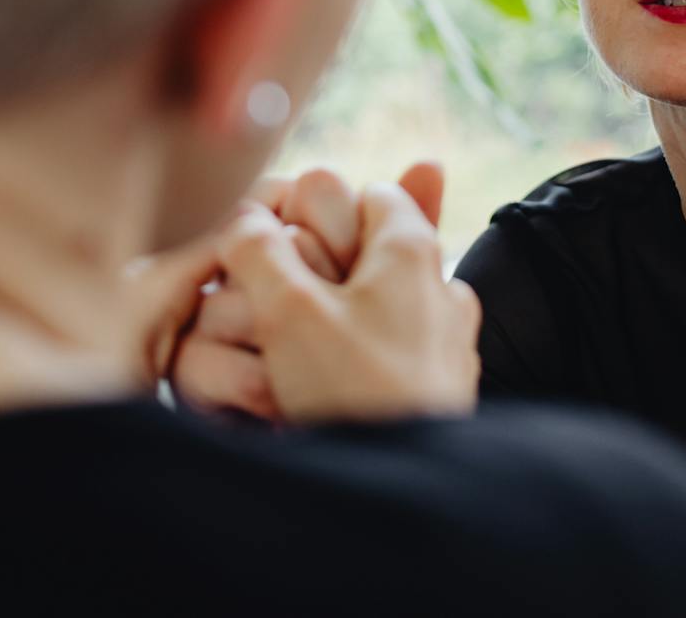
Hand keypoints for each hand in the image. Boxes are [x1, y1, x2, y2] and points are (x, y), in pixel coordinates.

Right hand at [215, 175, 479, 422]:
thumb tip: (241, 218)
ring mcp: (444, 338)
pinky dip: (350, 365)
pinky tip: (321, 394)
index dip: (312, 212)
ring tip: (294, 362)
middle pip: (364, 250)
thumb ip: (256, 248)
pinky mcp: (438, 385)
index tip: (278, 250)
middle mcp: (440, 285)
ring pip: (371, 306)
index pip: (361, 191)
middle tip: (279, 312)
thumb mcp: (288, 311)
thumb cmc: (352, 393)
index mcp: (411, 248)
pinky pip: (386, 355)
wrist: (404, 494)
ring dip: (327, 323)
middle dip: (314, 272)